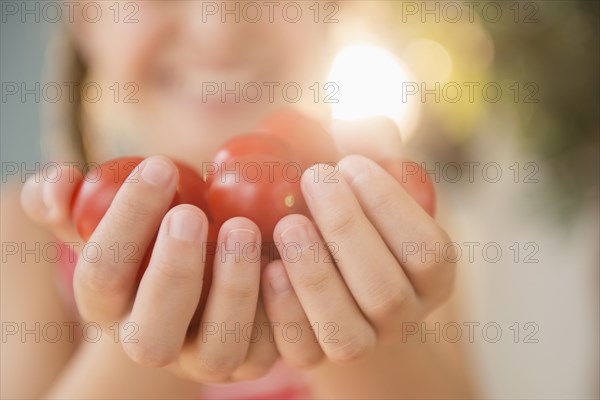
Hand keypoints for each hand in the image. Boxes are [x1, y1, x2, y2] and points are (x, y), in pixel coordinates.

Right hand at [21, 156, 276, 382]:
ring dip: (231, 291)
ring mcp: (202, 357)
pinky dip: (277, 309)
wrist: (201, 261)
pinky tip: (281, 261)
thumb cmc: (151, 230)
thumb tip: (58, 185)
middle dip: (170, 272)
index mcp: (108, 306)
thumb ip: (69, 198)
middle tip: (190, 213)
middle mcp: (151, 340)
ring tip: (243, 228)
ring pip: (215, 349)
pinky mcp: (249, 359)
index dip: (125, 222)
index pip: (102, 276)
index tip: (160, 165)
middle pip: (150, 333)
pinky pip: (265, 349)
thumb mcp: (107, 212)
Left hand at [260, 121, 455, 366]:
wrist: (316, 254)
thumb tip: (368, 135)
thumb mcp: (364, 167)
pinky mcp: (314, 356)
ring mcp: (360, 342)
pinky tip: (268, 265)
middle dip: (347, 230)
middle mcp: (402, 315)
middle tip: (314, 178)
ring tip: (287, 223)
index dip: (391, 207)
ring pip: (346, 332)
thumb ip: (374, 143)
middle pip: (385, 292)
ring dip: (316, 275)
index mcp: (431, 274)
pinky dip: (284, 309)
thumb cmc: (345, 201)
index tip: (350, 163)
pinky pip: (302, 350)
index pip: (428, 251)